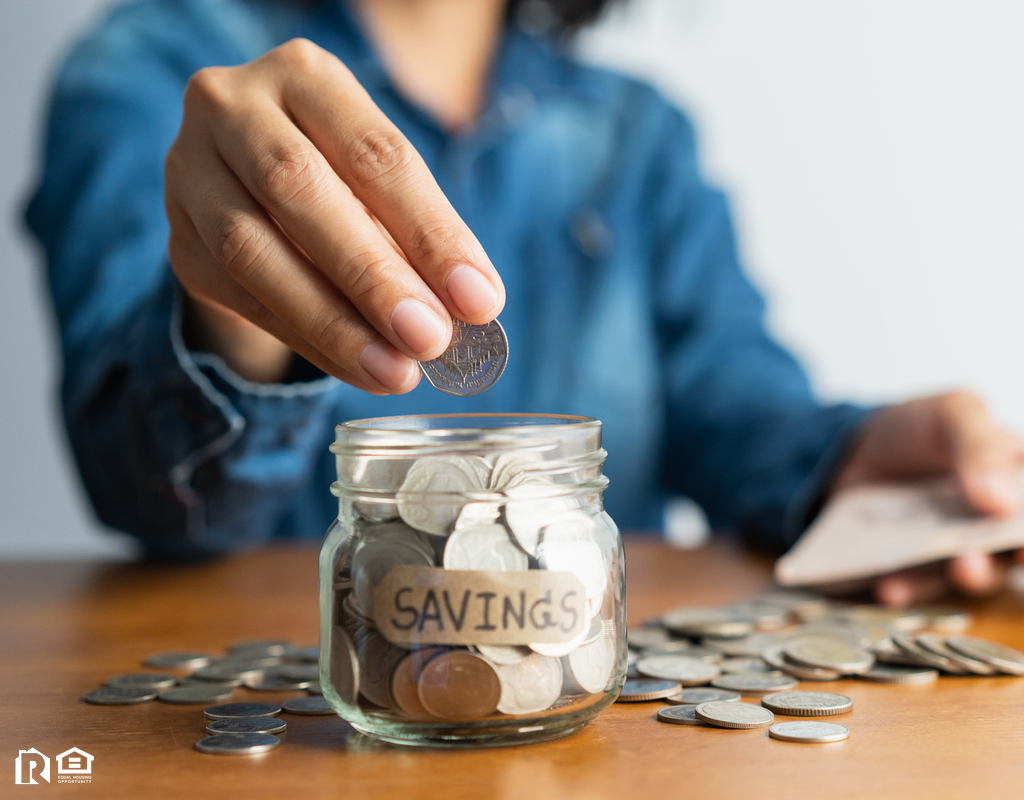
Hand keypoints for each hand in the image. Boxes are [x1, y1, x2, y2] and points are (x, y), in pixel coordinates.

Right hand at [165, 39, 503, 389]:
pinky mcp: (178, 239)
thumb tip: (473, 304)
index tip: (478, 300)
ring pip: (253, 250)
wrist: (249, 186)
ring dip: (333, 322)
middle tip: (429, 338)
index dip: (430, 231)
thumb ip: (419, 234)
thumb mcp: (383, 185)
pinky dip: (307, 340)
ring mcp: (190, 172)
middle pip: (300, 189)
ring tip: (395, 371)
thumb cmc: (341, 178)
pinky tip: (358, 368)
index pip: (375, 153)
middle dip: (373, 276)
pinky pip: (241, 297)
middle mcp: (232, 108)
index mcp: (304, 76)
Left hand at [831, 392, 1023, 605]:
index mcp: (1016, 482)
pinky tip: (891, 587)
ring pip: (976, 574)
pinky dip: (908, 589)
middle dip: (1008, 556)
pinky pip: (917, 587)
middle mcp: (996, 523)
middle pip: (1016, 549)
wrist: (850, 452)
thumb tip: (1000, 501)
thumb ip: (979, 446)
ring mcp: (957, 550)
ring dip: (972, 576)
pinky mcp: (917, 570)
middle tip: (989, 555)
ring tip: (960, 568)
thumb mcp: (950, 414)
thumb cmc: (915, 428)